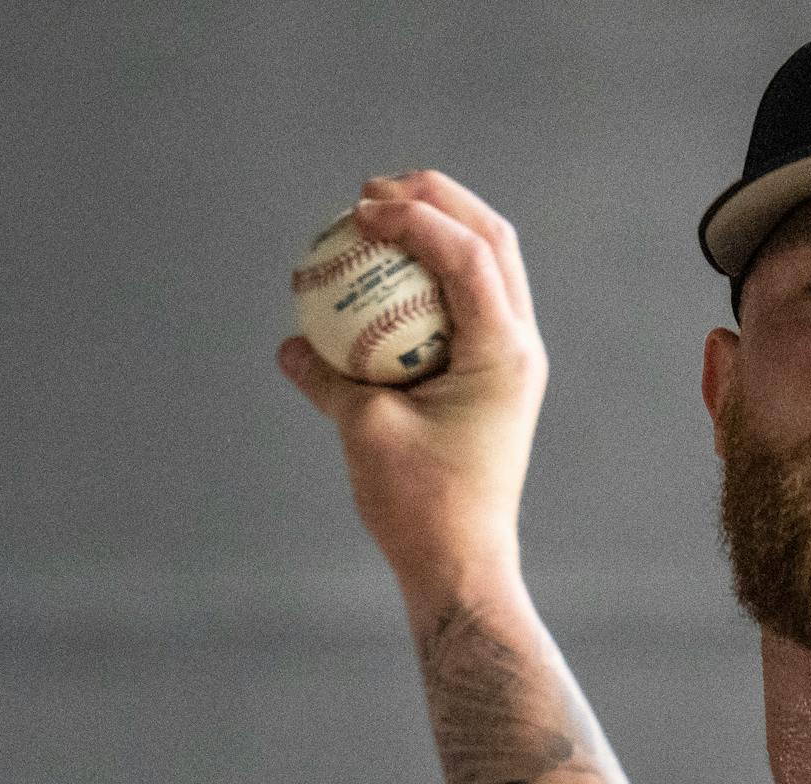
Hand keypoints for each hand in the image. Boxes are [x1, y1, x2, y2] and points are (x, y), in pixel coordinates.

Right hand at [278, 171, 548, 614]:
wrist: (463, 565)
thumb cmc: (420, 505)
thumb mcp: (363, 429)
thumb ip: (327, 375)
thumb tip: (290, 342)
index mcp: (503, 353)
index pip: (470, 254)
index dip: (415, 216)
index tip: (359, 209)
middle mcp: (520, 348)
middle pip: (494, 240)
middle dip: (437, 200)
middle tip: (373, 191)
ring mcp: (513, 362)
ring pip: (488, 268)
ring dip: (438, 232)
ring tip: (378, 218)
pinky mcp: (495, 379)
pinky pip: (466, 307)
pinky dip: (429, 279)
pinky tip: (380, 280)